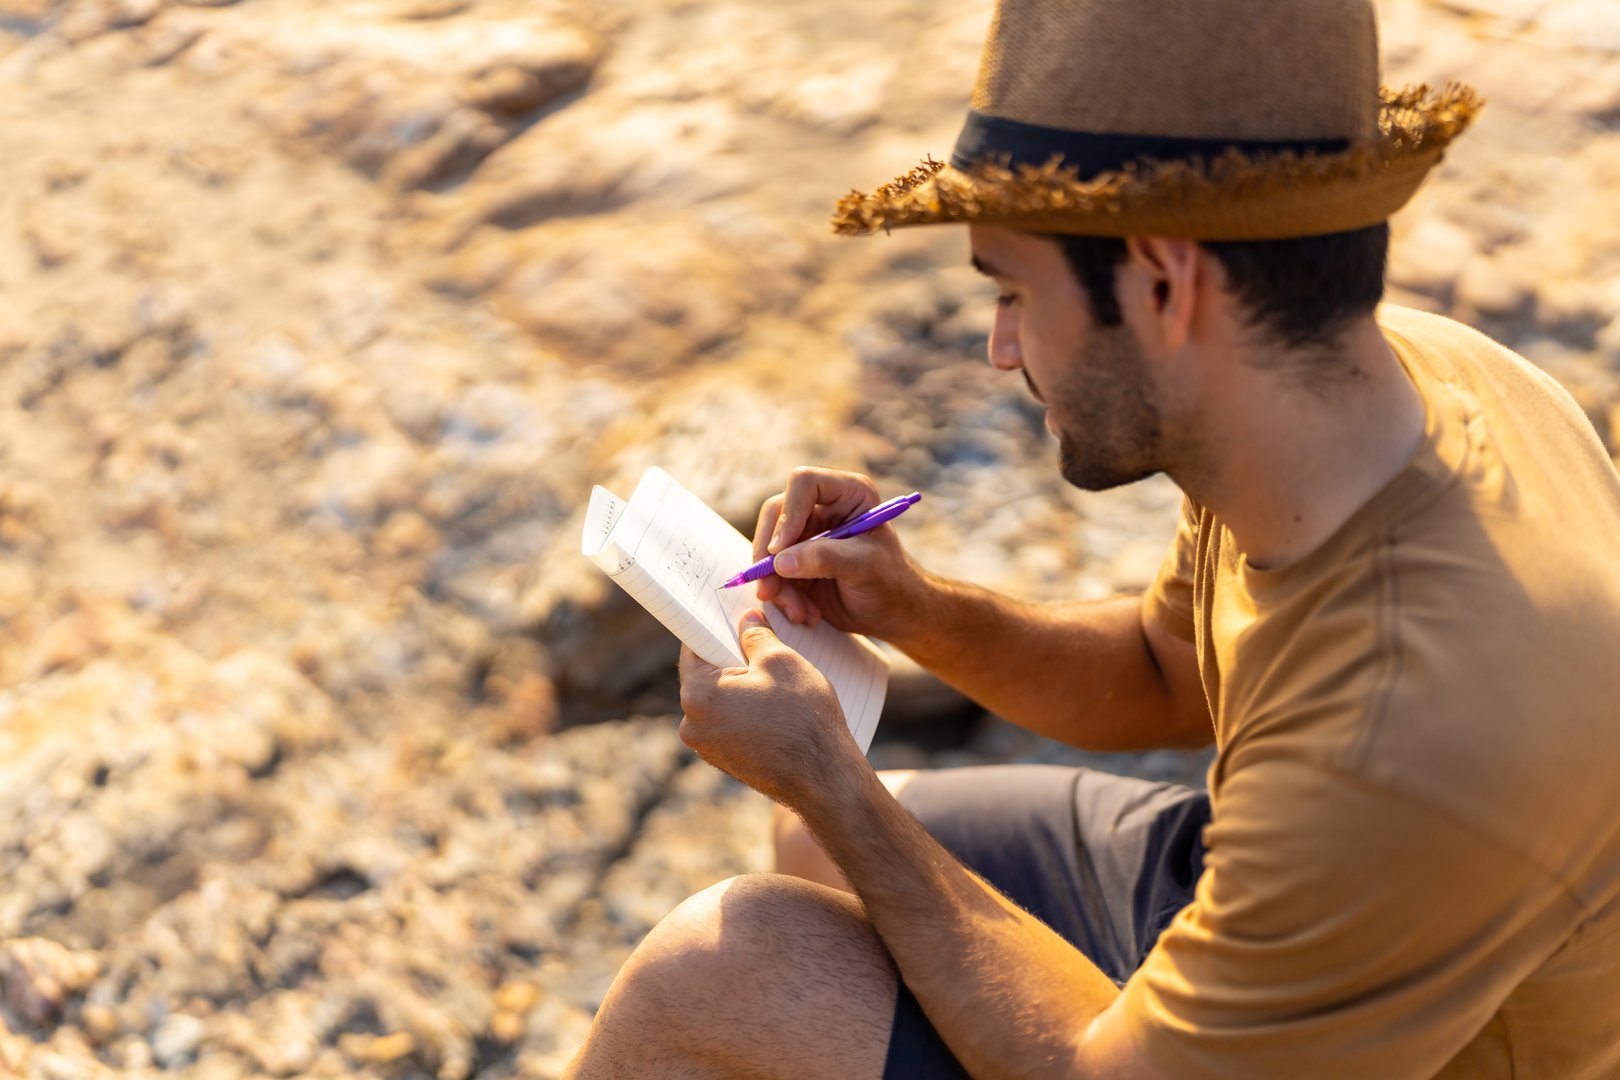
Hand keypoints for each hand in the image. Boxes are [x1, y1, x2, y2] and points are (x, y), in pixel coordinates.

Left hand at [678, 610, 863, 809]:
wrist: (825, 779)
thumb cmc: (803, 718)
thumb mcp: (782, 660)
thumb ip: (755, 634)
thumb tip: (745, 619)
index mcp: (698, 695)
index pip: (694, 645)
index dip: (715, 628)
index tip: (731, 620)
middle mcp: (691, 724)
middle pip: (706, 674)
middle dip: (731, 659)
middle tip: (763, 650)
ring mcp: (706, 747)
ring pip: (719, 700)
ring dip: (741, 688)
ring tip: (775, 684)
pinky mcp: (724, 761)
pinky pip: (729, 723)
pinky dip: (746, 711)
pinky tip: (775, 710)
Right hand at [752, 466, 931, 644]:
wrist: (893, 613)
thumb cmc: (891, 583)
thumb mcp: (865, 568)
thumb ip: (825, 559)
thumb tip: (780, 561)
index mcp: (848, 493)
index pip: (804, 483)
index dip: (788, 514)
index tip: (780, 551)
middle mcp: (822, 507)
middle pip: (775, 515)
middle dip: (769, 556)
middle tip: (770, 590)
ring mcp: (805, 534)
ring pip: (768, 548)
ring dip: (776, 585)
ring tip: (799, 613)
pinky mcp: (794, 560)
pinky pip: (770, 572)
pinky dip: (780, 596)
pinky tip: (803, 614)